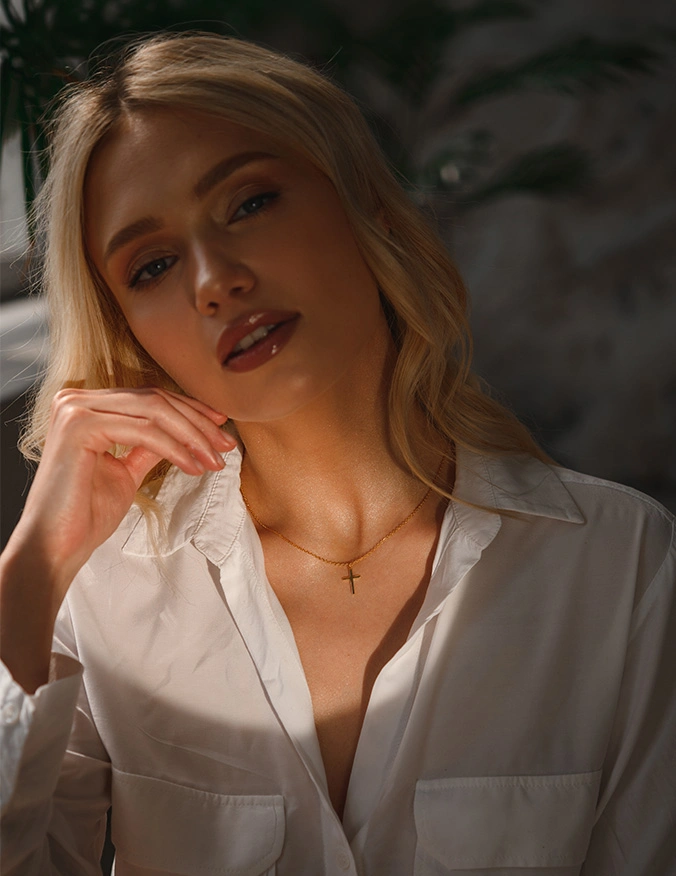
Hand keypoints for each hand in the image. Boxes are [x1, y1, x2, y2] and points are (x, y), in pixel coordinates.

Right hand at [7, 386, 235, 594]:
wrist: (57, 547)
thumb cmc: (87, 513)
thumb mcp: (127, 470)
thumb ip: (149, 445)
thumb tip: (186, 430)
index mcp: (86, 406)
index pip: (149, 398)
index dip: (190, 410)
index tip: (221, 425)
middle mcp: (76, 399)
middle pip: (155, 400)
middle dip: (197, 422)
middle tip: (226, 445)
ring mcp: (75, 409)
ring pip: (154, 411)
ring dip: (192, 436)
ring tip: (215, 460)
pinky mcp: (79, 425)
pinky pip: (143, 431)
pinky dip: (175, 448)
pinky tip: (193, 467)